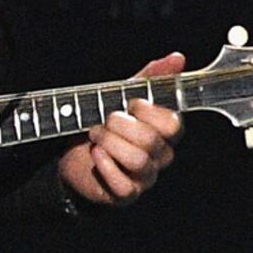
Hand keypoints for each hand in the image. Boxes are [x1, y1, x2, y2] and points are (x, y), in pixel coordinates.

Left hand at [61, 52, 183, 207]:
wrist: (74, 157)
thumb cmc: (105, 126)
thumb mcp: (123, 96)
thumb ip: (150, 79)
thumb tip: (178, 58)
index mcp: (164, 132)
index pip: (172, 124)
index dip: (149, 111)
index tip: (130, 104)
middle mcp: (160, 155)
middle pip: (152, 141)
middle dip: (121, 125)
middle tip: (104, 120)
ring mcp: (145, 177)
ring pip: (139, 160)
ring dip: (110, 143)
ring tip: (95, 135)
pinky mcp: (126, 194)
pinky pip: (124, 185)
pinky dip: (105, 166)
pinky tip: (95, 154)